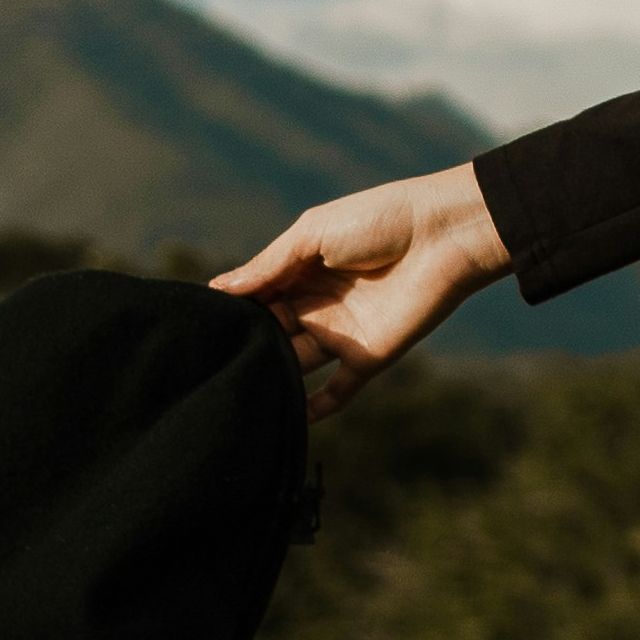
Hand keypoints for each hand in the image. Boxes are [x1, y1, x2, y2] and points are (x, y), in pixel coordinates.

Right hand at [216, 165, 513, 418]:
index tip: (195, 325)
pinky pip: (338, 390)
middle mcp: (318, 304)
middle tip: (206, 361)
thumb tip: (218, 288)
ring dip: (270, 374)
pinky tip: (285, 420)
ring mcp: (342, 332)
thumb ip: (269, 266)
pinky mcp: (369, 356)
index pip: (257, 296)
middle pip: (271, 331)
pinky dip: (315, 407)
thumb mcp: (314, 234)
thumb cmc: (381, 219)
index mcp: (302, 269)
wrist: (445, 234)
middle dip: (244, 343)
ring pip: (295, 361)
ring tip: (232, 388)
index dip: (231, 309)